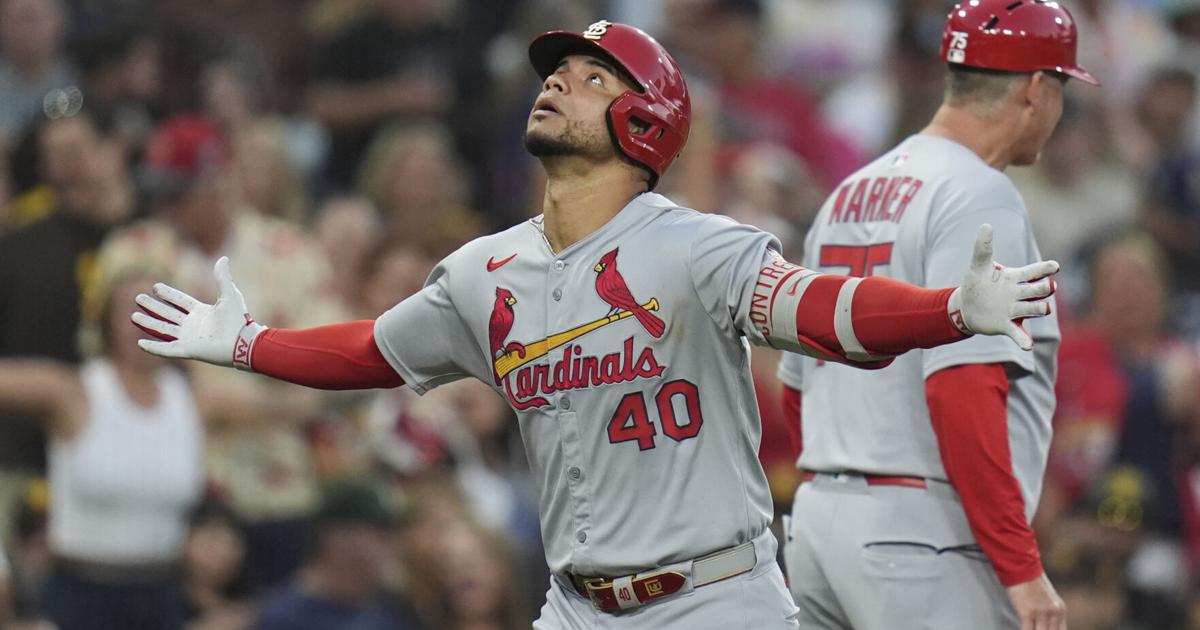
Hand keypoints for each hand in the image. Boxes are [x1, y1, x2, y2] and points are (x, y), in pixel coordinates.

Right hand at [130, 257, 265, 368]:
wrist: (244, 342)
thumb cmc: (239, 319)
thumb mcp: (229, 294)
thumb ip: (222, 277)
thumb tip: (223, 258)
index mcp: (202, 312)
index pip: (180, 301)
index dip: (168, 294)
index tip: (155, 286)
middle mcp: (194, 325)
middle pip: (168, 314)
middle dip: (153, 307)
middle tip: (138, 298)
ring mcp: (189, 338)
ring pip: (163, 329)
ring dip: (148, 323)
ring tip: (133, 316)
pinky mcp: (188, 350)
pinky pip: (166, 349)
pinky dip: (153, 347)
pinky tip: (140, 343)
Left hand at [948, 224, 1058, 349]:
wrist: (966, 307)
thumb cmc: (976, 284)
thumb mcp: (977, 265)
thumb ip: (982, 247)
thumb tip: (986, 225)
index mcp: (1015, 278)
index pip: (1034, 271)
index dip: (1045, 269)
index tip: (1054, 266)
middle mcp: (1018, 294)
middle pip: (1037, 290)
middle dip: (1044, 289)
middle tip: (1049, 286)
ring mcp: (1014, 311)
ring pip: (1033, 309)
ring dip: (1040, 309)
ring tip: (1045, 309)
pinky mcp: (1006, 326)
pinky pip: (1018, 334)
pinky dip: (1024, 340)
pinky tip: (1028, 345)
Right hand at [1006, 573, 1066, 629]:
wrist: (1021, 566)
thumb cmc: (1030, 581)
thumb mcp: (1047, 598)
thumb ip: (1049, 613)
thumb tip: (1045, 626)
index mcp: (1060, 609)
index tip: (1043, 629)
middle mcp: (1054, 612)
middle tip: (1035, 628)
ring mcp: (1041, 612)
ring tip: (1029, 628)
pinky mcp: (1027, 611)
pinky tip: (1021, 628)